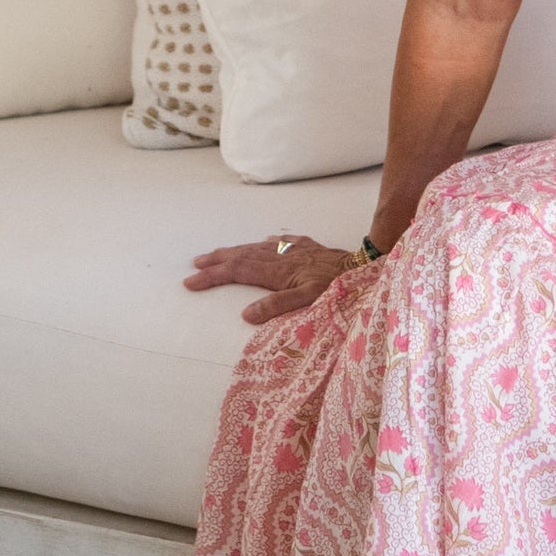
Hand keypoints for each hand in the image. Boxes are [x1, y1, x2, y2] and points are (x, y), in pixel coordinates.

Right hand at [184, 236, 360, 324]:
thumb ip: (278, 305)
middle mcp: (282, 257)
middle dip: (217, 260)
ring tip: (220, 254)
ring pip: (258, 247)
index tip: (191, 281)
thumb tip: (246, 314)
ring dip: (237, 250)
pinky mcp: (310, 247)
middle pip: (242, 256)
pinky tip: (267, 241)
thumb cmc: (338, 288)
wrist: (364, 267)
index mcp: (277, 271)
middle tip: (196, 264)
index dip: (213, 276)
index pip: (237, 272)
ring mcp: (296, 250)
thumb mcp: (309, 300)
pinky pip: (284, 242)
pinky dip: (271, 242)